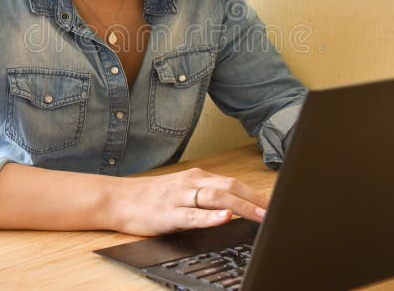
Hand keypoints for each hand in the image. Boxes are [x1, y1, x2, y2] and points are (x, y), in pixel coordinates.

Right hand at [109, 167, 269, 235]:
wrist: (118, 199)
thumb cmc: (151, 198)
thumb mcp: (182, 192)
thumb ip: (205, 196)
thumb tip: (234, 207)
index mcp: (197, 178)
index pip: (233, 182)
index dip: (256, 193)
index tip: (274, 203)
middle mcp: (191, 183)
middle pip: (230, 187)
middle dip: (255, 200)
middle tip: (275, 211)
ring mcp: (180, 197)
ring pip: (216, 198)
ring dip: (241, 206)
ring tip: (260, 215)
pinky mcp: (168, 213)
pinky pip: (193, 215)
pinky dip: (211, 216)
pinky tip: (225, 217)